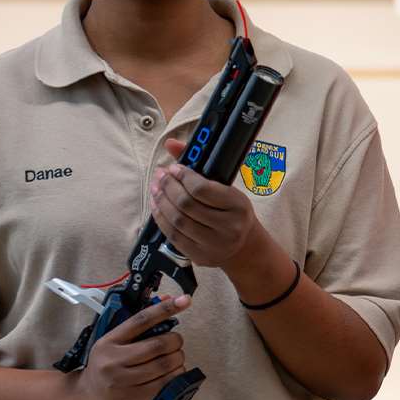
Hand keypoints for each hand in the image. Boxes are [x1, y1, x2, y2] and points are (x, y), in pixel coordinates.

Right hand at [72, 294, 189, 399]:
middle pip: (159, 344)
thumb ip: (137, 326)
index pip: (141, 320)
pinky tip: (172, 372)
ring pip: (166, 364)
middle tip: (175, 342)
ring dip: (178, 358)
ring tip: (174, 358)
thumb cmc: (105, 367)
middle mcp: (115, 361)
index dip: (165, 309)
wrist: (87, 399)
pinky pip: (167, 382)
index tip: (184, 300)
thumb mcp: (112, 343)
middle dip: (176, 341)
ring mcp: (125, 381)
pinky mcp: (136, 398)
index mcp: (109, 342)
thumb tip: (167, 300)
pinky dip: (176, 374)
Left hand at [151, 137, 263, 267]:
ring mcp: (214, 244)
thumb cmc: (233, 211)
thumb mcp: (226, 187)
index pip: (202, 189)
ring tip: (155, 188)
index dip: (183, 176)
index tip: (174, 168)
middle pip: (186, 204)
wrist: (244, 245)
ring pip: (177, 220)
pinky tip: (157, 206)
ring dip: (161, 202)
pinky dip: (160, 218)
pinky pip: (173, 235)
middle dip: (168, 187)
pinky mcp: (200, 256)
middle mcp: (229, 227)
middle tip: (160, 176)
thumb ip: (199, 164)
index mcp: (238, 205)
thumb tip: (170, 143)